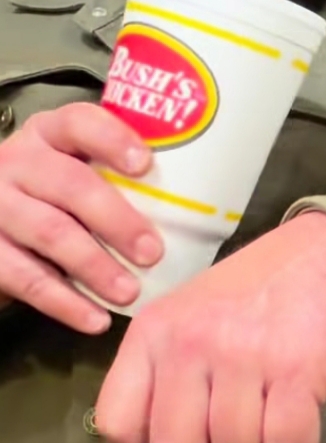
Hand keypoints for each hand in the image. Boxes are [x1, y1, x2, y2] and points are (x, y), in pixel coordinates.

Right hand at [0, 102, 162, 330]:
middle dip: (116, 219)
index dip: (112, 139)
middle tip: (152, 253)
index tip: (146, 165)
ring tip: (130, 292)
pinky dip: (66, 303)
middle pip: (69, 184)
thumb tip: (190, 210)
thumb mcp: (69, 173)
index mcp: (47, 135)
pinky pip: (27, 279)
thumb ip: (112, 180)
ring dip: (95, 266)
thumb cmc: (48, 199)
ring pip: (50, 232)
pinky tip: (97, 320)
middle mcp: (17, 162)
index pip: (78, 122)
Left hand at [96, 212, 325, 442]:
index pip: (117, 423)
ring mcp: (243, 356)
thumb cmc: (246, 299)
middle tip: (230, 436)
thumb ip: (162, 384)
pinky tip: (298, 407)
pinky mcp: (297, 371)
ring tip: (267, 408)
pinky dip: (296, 440)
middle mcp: (190, 343)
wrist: (317, 253)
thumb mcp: (183, 324)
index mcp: (152, 334)